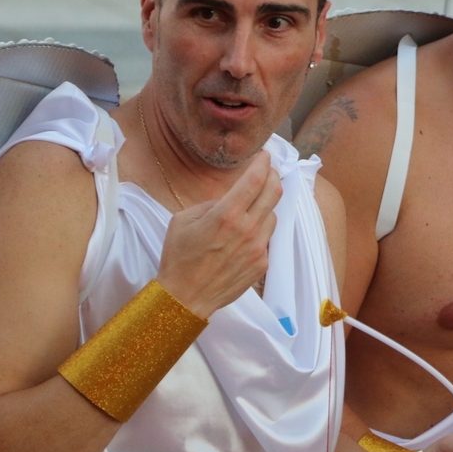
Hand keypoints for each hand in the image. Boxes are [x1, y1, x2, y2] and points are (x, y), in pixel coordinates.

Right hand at [157, 151, 281, 317]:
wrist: (185, 297)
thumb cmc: (178, 257)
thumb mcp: (183, 220)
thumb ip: (210, 204)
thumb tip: (229, 198)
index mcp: (226, 215)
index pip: (255, 180)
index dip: (263, 163)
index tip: (265, 155)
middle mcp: (247, 230)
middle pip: (273, 193)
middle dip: (273, 176)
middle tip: (268, 170)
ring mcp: (258, 248)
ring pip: (272, 215)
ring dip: (265, 205)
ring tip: (252, 205)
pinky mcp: (262, 264)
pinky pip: (267, 238)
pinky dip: (260, 230)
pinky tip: (245, 234)